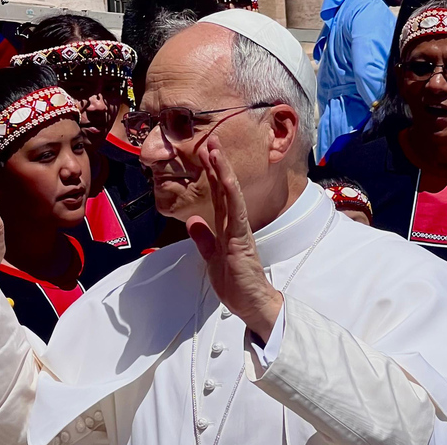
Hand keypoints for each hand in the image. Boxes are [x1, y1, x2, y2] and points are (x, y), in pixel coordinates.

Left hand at [186, 136, 282, 341]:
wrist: (252, 305)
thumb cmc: (237, 285)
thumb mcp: (212, 260)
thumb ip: (204, 240)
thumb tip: (193, 221)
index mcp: (227, 229)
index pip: (218, 197)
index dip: (212, 176)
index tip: (205, 155)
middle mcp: (235, 224)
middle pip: (224, 189)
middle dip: (217, 164)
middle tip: (211, 140)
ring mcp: (239, 229)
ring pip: (230, 194)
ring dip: (223, 171)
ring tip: (215, 150)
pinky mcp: (241, 238)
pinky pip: (236, 211)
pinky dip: (231, 193)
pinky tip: (227, 178)